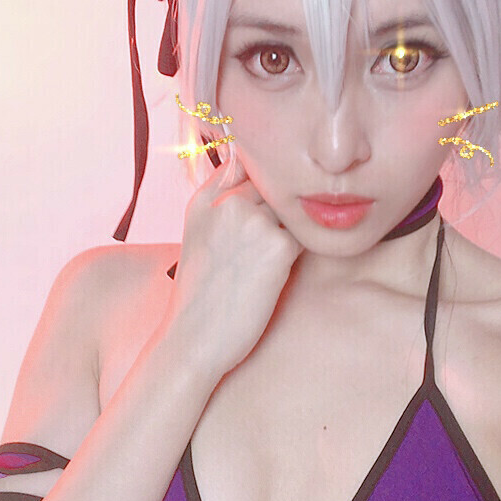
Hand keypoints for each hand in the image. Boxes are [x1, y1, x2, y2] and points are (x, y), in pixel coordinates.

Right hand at [165, 159, 303, 375]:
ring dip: (290, 232)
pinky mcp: (279, 247)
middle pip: (276, 187)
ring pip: (292, 212)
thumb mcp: (197, 231)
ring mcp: (255, 222)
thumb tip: (248, 164)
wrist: (194, 337)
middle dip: (279, 211)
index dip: (263, 187)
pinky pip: (305, 237)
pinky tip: (275, 275)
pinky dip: (298, 254)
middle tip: (266, 246)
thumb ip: (219, 193)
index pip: (249, 166)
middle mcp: (230, 202)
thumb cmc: (199, 291)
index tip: (262, 211)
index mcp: (208, 197)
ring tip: (266, 263)